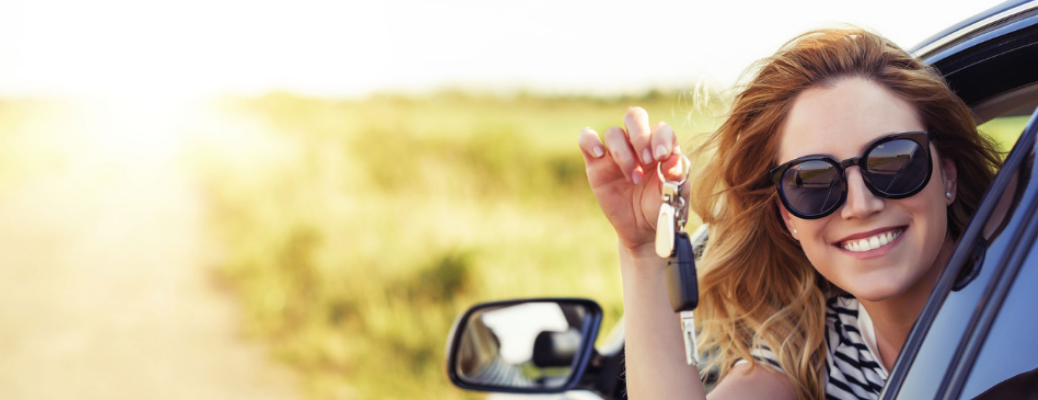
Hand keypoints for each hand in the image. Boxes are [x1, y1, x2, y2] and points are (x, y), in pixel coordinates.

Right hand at [579, 107, 689, 252]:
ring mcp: (615, 153)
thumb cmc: (661, 208)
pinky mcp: (596, 164)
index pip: (660, 128)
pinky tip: (599, 155)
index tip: (661, 157)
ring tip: (633, 179)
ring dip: (623, 153)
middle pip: (634, 117)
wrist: (642, 230)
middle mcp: (637, 144)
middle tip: (647, 160)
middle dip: (640, 135)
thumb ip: (676, 175)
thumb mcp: (675, 194)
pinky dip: (590, 141)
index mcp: (660, 146)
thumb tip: (672, 157)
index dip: (660, 138)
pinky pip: (586, 140)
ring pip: (614, 132)